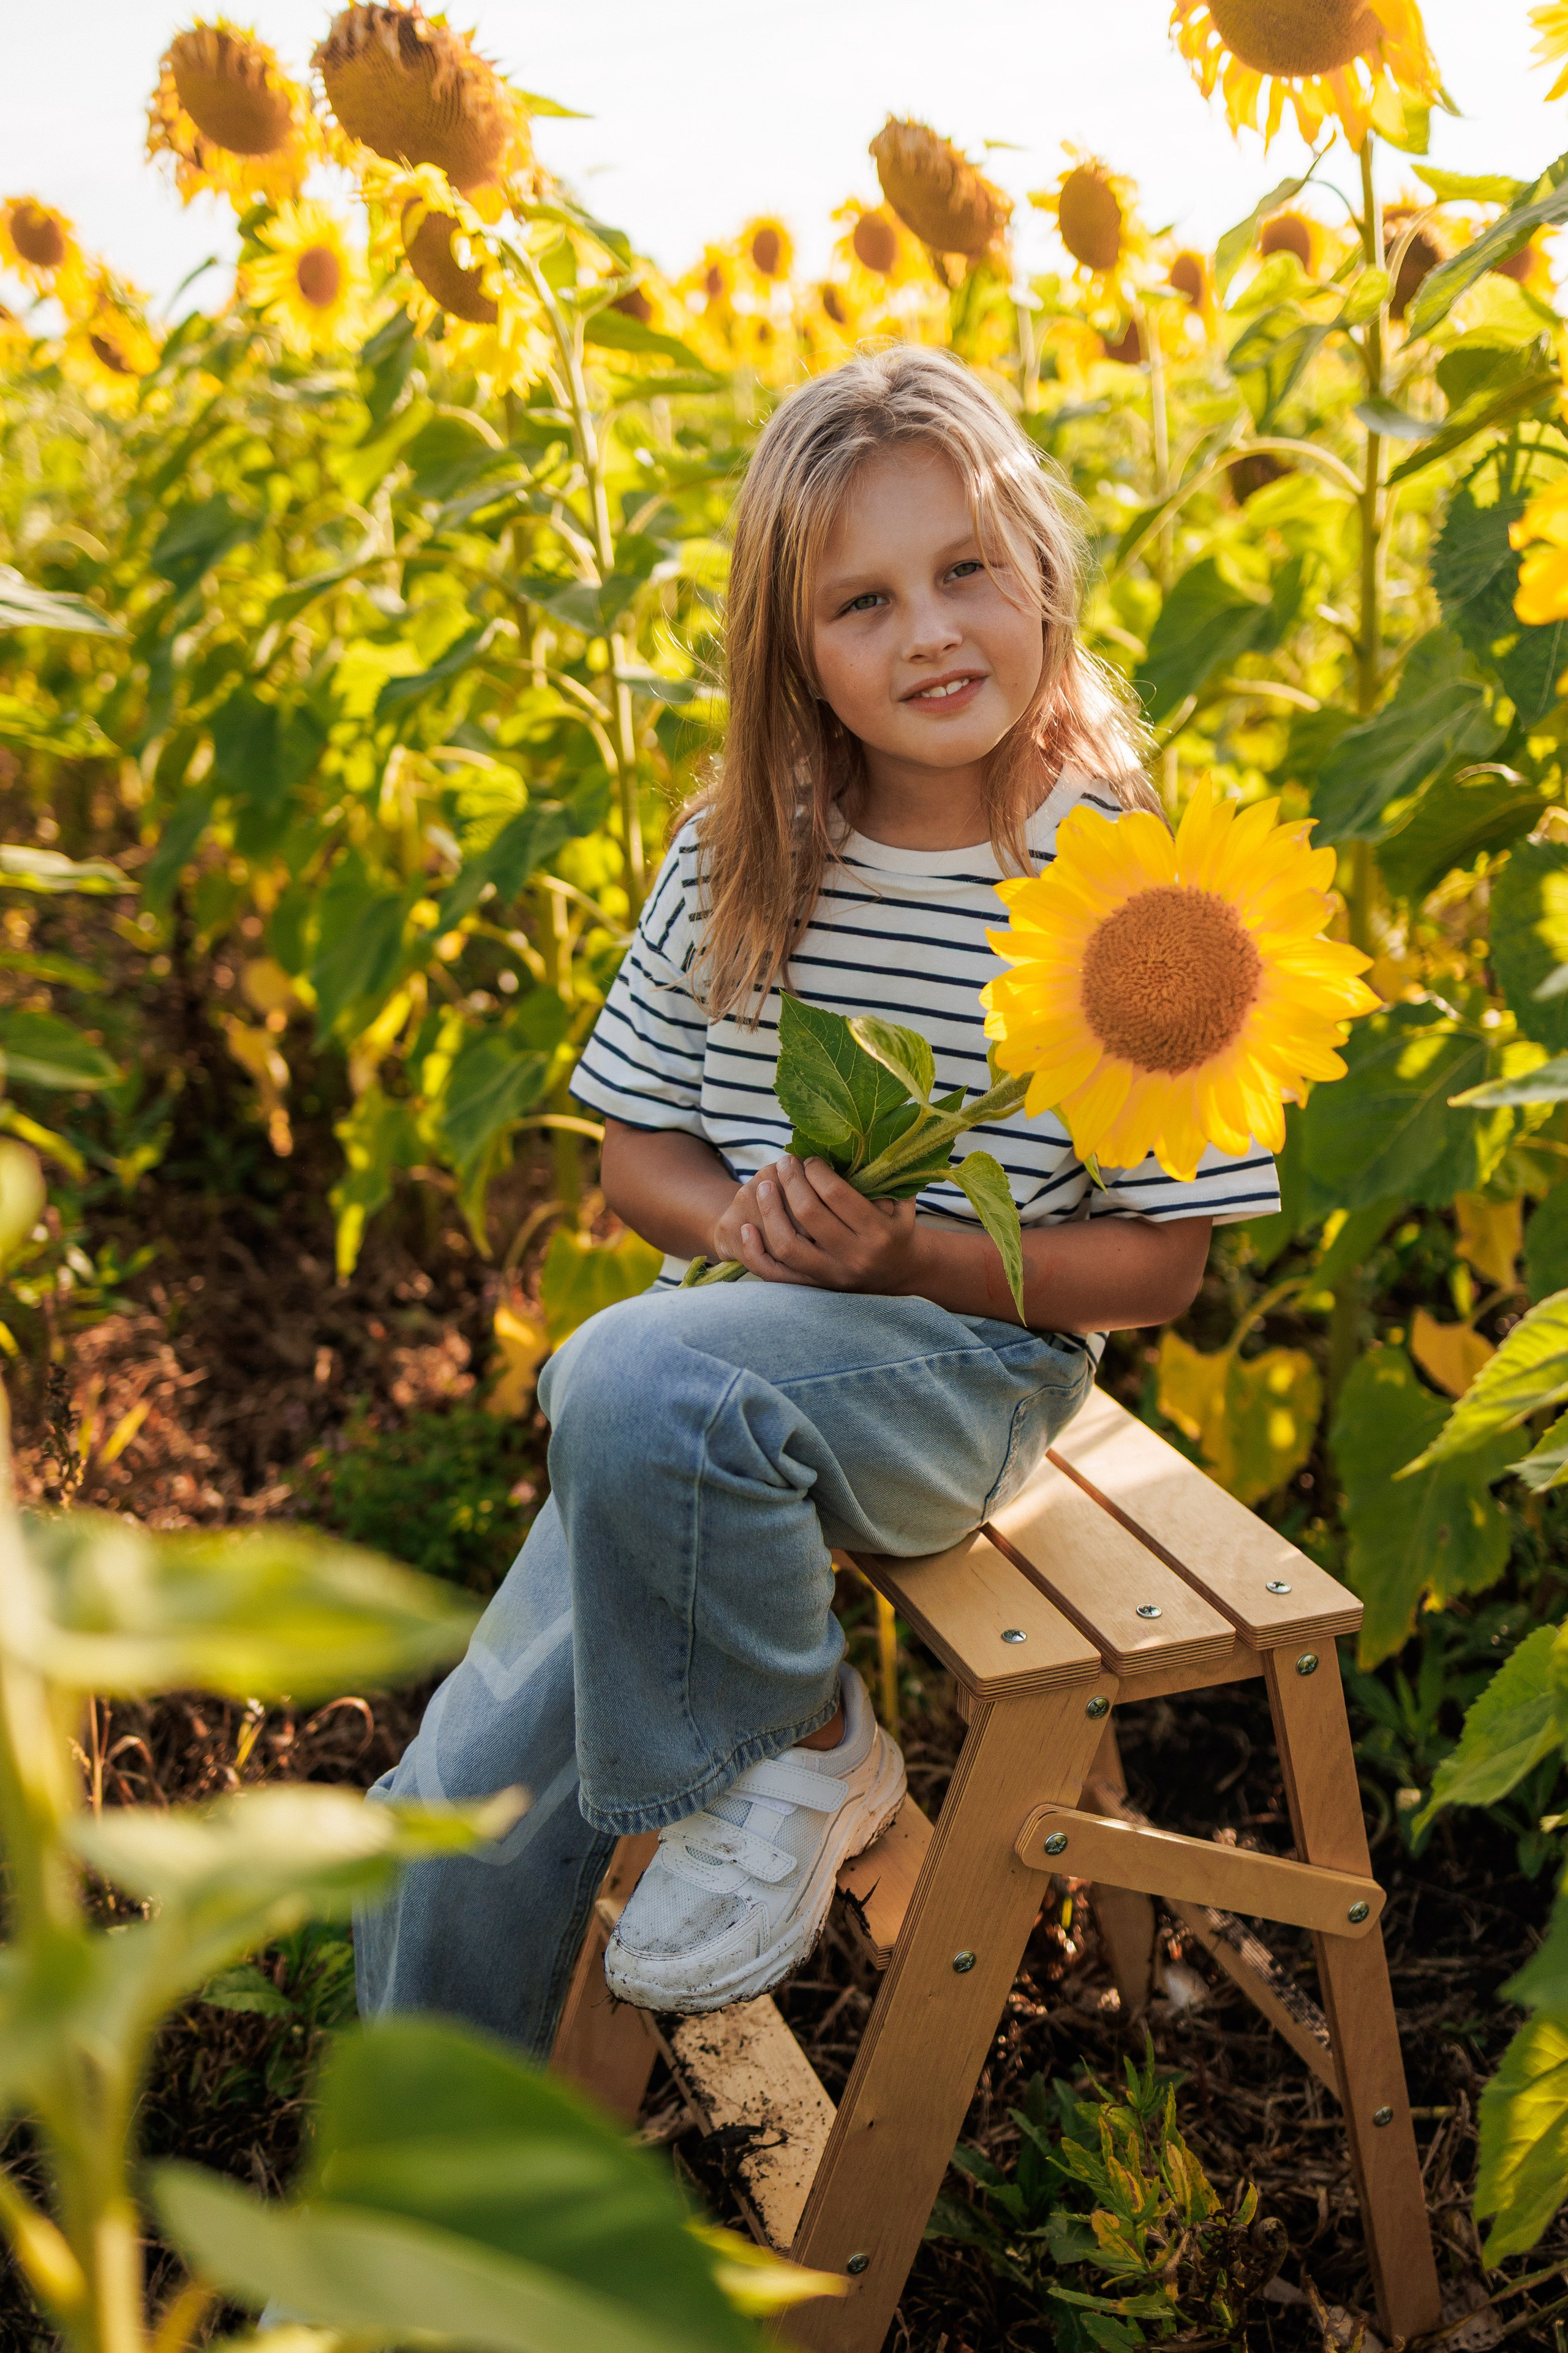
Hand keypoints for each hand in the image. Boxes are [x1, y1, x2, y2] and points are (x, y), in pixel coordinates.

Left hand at [720, 1155, 924, 1292]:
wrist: (903, 1274)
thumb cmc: (899, 1227)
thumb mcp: (903, 1202)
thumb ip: (885, 1176)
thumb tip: (858, 1143)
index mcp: (878, 1232)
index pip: (835, 1194)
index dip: (817, 1171)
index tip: (811, 1159)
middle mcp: (854, 1256)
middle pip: (809, 1214)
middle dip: (792, 1181)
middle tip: (786, 1161)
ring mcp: (831, 1275)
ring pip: (788, 1245)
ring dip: (770, 1210)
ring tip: (764, 1184)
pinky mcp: (814, 1287)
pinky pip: (776, 1274)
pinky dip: (756, 1252)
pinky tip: (747, 1227)